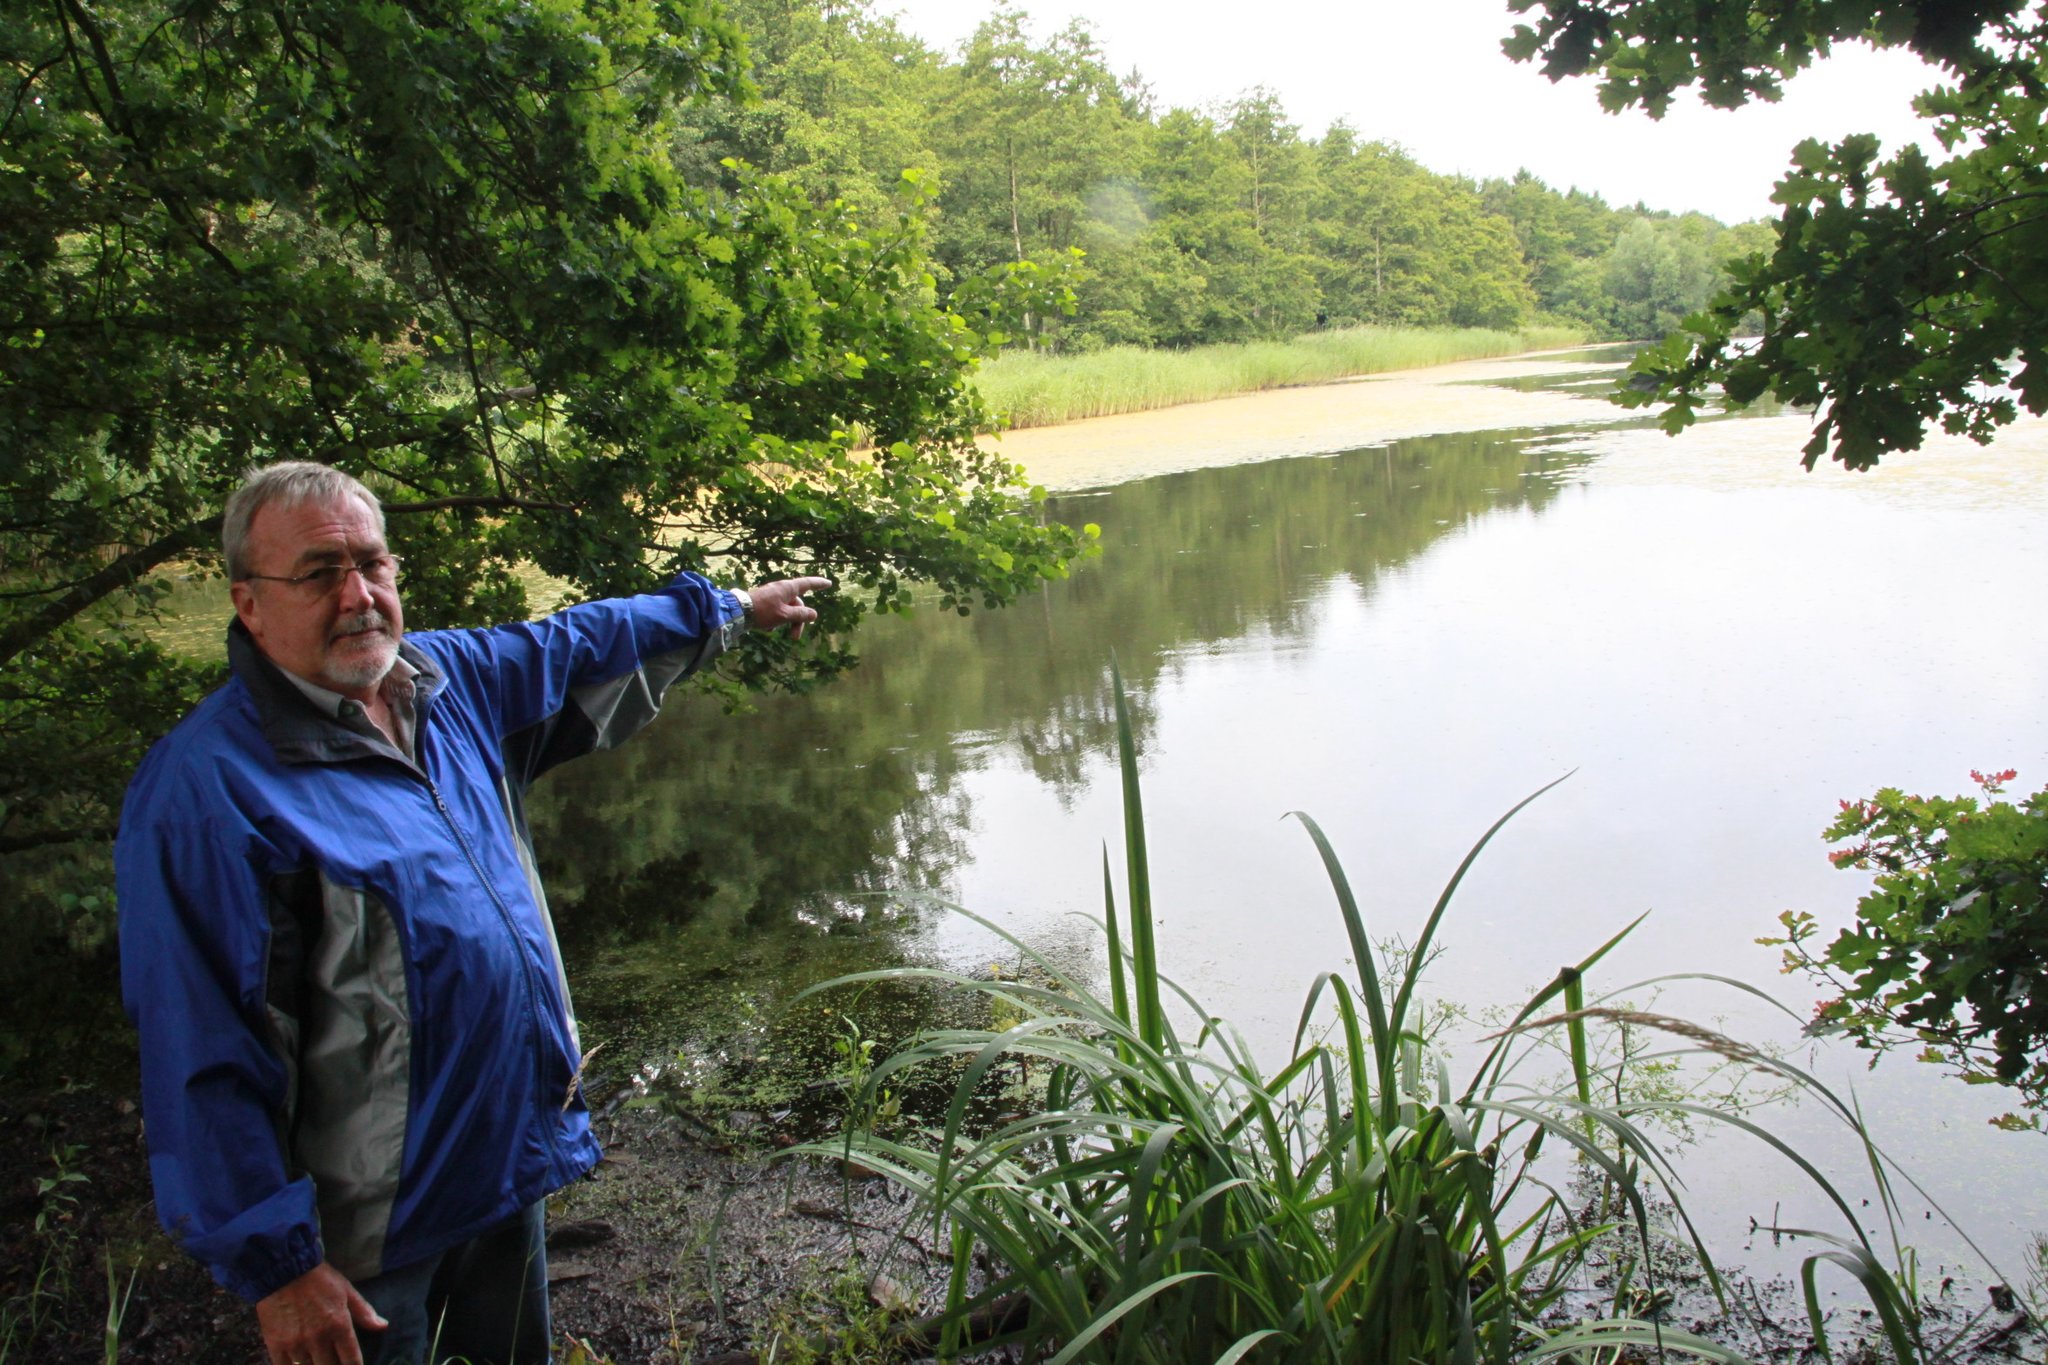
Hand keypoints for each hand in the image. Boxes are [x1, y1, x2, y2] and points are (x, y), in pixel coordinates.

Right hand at [256, 1261, 386, 1364]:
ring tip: (315, 1355)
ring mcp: (296, 1343)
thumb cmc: (318, 1279)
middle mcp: (319, 1338)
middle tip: (333, 1359)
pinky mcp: (276, 1345)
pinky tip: (297, 1360)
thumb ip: (364, 1312)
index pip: (351, 1361)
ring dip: (314, 1363)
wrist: (284, 1269)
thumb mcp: (346, 1291)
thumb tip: (383, 1326)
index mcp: (339, 1325)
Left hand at [746, 575, 832, 639]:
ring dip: (786, 622)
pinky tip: (767, 628)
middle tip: (795, 638)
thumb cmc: (763, 611)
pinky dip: (776, 620)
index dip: (819, 584)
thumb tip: (814, 614)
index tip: (829, 583)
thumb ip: (801, 615)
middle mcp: (781, 589)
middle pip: (797, 604)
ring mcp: (772, 595)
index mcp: (788, 588)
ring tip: (776, 632)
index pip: (808, 584)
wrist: (738, 612)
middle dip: (798, 620)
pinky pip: (777, 610)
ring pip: (787, 609)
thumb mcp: (785, 615)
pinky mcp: (765, 602)